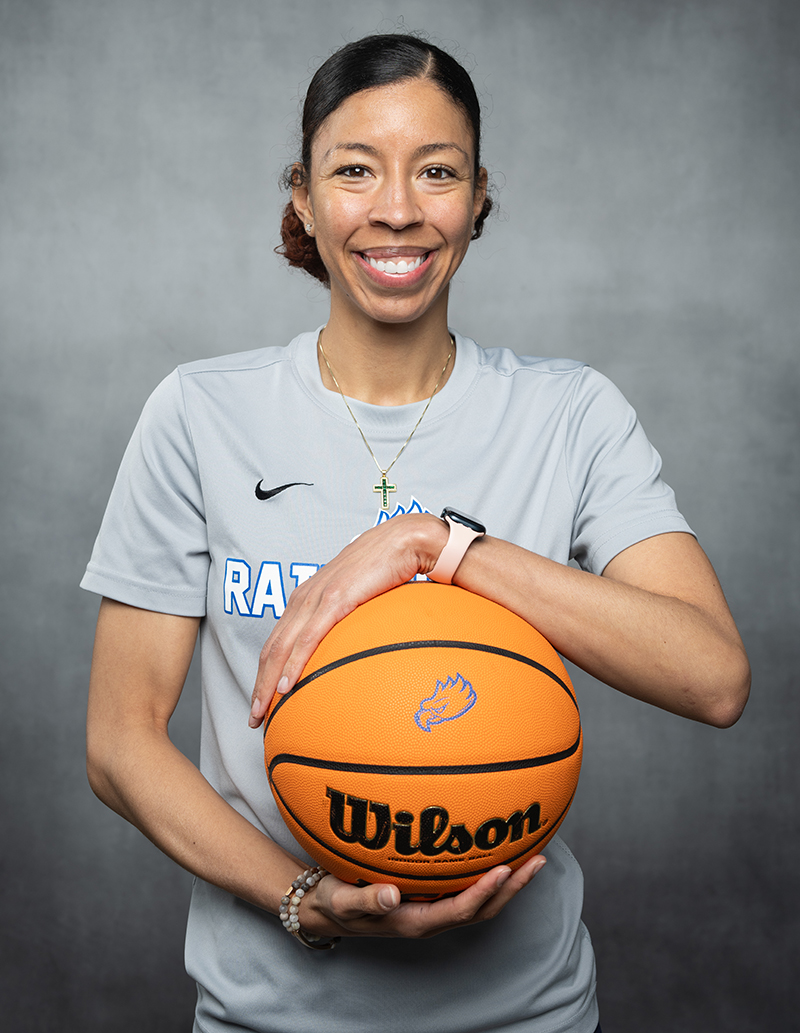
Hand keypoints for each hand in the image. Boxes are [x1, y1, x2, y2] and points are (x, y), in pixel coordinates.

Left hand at [249, 514, 446, 727]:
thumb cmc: (385, 568)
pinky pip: (308, 638)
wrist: (402, 541)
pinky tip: (286, 686)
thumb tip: (352, 647)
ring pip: (282, 647)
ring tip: (262, 710)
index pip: (277, 641)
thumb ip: (347, 618)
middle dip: (258, 685)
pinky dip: (293, 664)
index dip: (264, 672)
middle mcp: (304, 598)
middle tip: (253, 717)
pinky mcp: (336, 600)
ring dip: (268, 683)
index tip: (262, 700)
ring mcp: (317, 599)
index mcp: (306, 598)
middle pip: (271, 648)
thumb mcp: (358, 597)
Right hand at [301, 857, 546, 939]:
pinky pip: (467, 887)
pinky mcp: (429, 896)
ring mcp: (432, 908)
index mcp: (415, 922)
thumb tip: (391, 895)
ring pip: (480, 900)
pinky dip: (487, 872)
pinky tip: (496, 850)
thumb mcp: (343, 899)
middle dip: (513, 888)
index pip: (460, 910)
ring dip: (508, 882)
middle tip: (538, 860)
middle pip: (482, 908)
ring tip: (532, 855)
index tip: (505, 869)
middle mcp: (430, 918)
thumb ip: (367, 898)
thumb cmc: (334, 901)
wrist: (324, 908)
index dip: (484, 891)